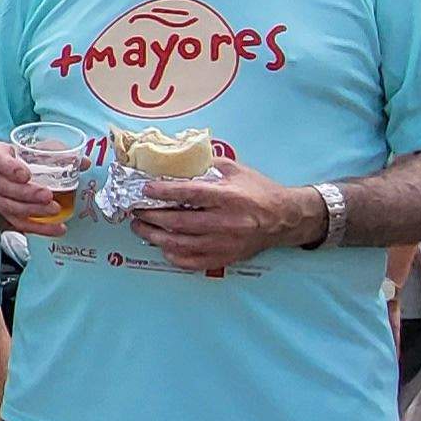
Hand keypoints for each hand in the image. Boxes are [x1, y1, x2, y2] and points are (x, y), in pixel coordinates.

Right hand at [0, 139, 71, 232]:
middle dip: (27, 194)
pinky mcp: (4, 213)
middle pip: (3, 188)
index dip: (10, 168)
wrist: (1, 170)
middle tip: (48, 195)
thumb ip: (58, 152)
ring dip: (32, 211)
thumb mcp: (35, 148)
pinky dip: (39, 228)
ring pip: (9, 207)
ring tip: (55, 210)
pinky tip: (56, 229)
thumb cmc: (21, 157)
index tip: (26, 174)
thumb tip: (84, 162)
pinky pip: (18, 224)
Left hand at [123, 157, 315, 275]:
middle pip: (178, 221)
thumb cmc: (259, 191)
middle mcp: (225, 222)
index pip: (189, 193)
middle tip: (135, 210)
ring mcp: (224, 244)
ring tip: (140, 227)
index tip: (145, 188)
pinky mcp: (224, 258)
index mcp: (228, 197)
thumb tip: (178, 159)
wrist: (285, 219)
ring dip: (155, 236)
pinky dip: (172, 256)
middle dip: (151, 216)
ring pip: (180, 244)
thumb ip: (207, 164)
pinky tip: (162, 247)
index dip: (164, 191)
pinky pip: (191, 262)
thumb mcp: (237, 170)